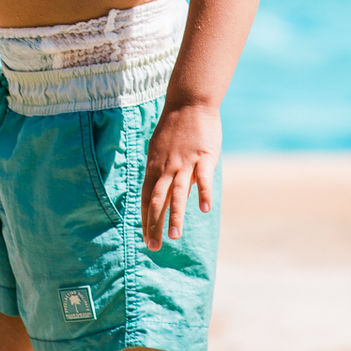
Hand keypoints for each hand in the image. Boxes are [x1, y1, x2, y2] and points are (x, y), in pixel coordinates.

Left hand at [140, 101, 220, 250]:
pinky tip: (204, 209)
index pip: (147, 198)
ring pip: (177, 193)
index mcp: (154, 166)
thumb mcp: (161, 150)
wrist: (189, 103)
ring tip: (175, 236)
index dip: (145, 219)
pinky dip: (203, 193)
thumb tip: (168, 194)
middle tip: (154, 247)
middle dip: (155, 225)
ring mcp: (185, 162)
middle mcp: (166, 167)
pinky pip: (203, 178)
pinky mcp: (203, 157)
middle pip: (158, 200)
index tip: (146, 239)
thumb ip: (163, 173)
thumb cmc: (176, 128)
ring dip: (175, 216)